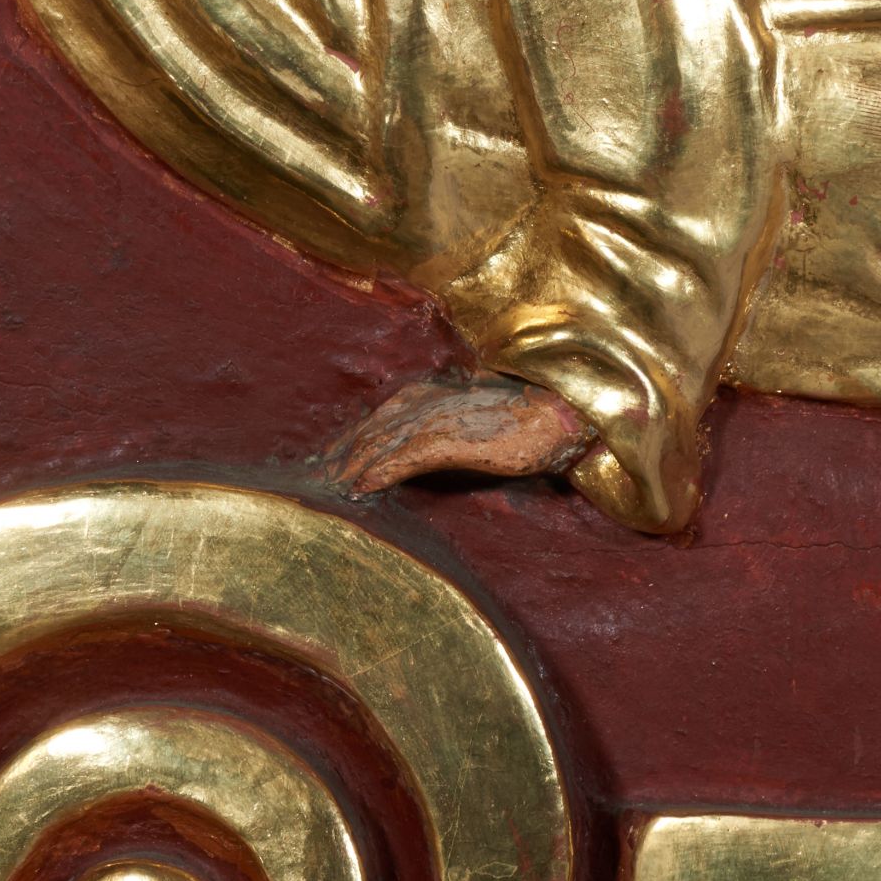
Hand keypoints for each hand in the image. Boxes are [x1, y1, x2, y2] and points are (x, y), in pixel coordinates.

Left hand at [323, 374, 593, 494]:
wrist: (565, 412)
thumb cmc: (534, 414)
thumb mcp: (483, 414)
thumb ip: (455, 420)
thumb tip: (441, 439)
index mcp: (434, 391)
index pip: (381, 416)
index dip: (355, 439)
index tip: (332, 460)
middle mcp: (429, 399)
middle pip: (371, 429)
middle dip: (342, 455)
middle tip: (315, 480)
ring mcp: (439, 417)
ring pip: (380, 443)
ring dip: (350, 467)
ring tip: (327, 489)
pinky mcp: (453, 438)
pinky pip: (404, 457)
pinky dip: (377, 472)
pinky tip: (358, 489)